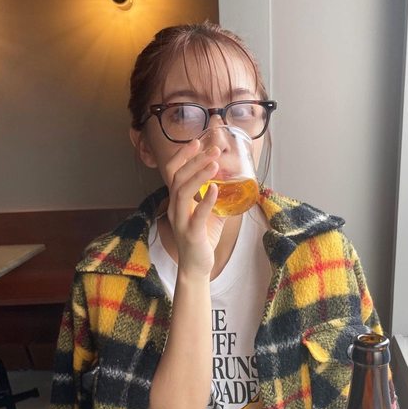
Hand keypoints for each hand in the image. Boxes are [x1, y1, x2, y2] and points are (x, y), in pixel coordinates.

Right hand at [165, 139, 225, 276]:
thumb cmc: (201, 239)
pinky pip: (197, 215)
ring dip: (199, 175)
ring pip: (183, 191)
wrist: (196, 267)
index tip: (197, 141)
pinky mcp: (191, 233)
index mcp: (178, 201)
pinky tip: (216, 191)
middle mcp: (175, 208)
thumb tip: (234, 184)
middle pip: (178, 177)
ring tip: (214, 163)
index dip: (183, 155)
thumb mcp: (211, 214)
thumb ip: (217, 199)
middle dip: (195, 160)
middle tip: (213, 149)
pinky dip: (206, 201)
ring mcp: (181, 221)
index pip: (174, 171)